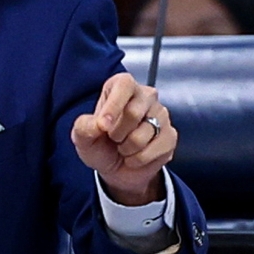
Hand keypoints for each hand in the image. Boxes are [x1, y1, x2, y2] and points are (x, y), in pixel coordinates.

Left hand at [71, 73, 176, 205]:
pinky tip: (135, 156)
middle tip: (112, 138)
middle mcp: (144, 95)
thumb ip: (84, 127)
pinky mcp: (170, 135)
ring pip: (144, 133)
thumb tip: (99, 124)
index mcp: (121, 86)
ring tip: (123, 146)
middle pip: (133, 112)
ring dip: (128, 148)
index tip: (103, 126)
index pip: (124, 85)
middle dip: (117, 133)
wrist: (116, 169)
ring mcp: (160, 114)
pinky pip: (157, 148)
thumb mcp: (82, 137)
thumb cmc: (99, 145)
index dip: (113, 106)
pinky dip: (140, 158)